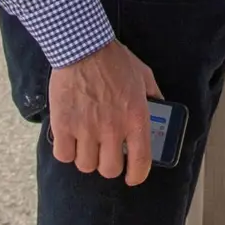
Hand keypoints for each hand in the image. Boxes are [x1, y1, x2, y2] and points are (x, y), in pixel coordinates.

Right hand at [48, 39, 160, 185]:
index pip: (140, 161)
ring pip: (85, 165)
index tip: (133, 177)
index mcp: (136, 118)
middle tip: (106, 153)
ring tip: (87, 143)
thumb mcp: (144, 75)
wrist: (83, 48)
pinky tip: (70, 139)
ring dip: (87, 157)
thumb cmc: (115, 60)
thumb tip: (160, 108)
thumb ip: (154, 95)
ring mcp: (86, 129)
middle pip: (109, 170)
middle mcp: (112, 128)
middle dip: (109, 165)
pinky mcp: (63, 125)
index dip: (137, 175)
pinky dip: (66, 151)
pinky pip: (63, 155)